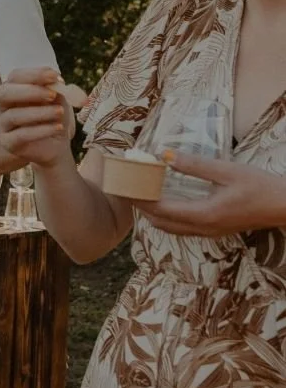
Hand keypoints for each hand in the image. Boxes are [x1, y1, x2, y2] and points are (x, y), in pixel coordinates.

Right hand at [0, 67, 74, 168]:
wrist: (54, 145)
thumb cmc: (53, 117)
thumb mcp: (58, 99)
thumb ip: (56, 89)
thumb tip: (57, 81)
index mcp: (13, 90)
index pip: (15, 76)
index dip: (34, 75)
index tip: (55, 76)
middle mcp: (4, 106)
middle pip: (4, 93)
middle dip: (29, 91)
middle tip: (52, 95)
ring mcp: (4, 125)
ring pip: (13, 115)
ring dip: (39, 112)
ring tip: (59, 112)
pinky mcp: (8, 143)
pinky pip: (20, 135)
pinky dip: (41, 130)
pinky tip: (58, 127)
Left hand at [134, 151, 285, 236]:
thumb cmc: (261, 186)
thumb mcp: (228, 171)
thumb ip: (195, 165)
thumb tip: (165, 155)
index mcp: (204, 214)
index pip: (161, 210)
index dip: (140, 200)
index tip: (124, 187)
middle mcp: (204, 228)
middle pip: (161, 223)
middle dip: (142, 208)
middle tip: (127, 191)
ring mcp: (210, 232)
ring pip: (171, 228)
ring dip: (153, 215)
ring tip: (141, 196)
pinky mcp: (216, 230)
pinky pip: (183, 228)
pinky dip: (168, 218)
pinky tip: (165, 204)